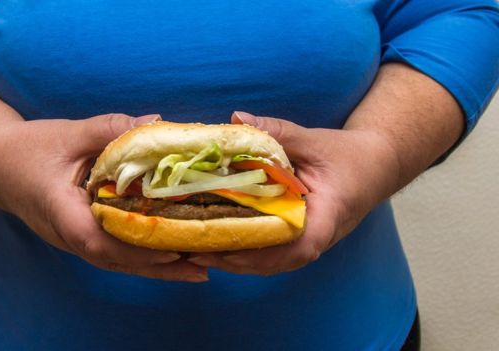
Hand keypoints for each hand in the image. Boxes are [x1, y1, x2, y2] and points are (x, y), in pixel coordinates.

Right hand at [0, 113, 207, 281]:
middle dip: (159, 266)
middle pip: (116, 259)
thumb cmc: (27, 148)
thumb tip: (157, 123)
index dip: (135, 248)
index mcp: (60, 210)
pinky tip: (171, 251)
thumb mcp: (68, 133)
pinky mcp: (81, 235)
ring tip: (197, 266)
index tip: (171, 249)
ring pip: (118, 260)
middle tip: (202, 267)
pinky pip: (115, 251)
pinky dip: (143, 254)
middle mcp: (67, 234)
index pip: (96, 239)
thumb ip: (110, 129)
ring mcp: (73, 239)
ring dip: (155, 266)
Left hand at [188, 111, 399, 274]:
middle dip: (237, 261)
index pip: (301, 245)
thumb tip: (237, 118)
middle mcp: (318, 237)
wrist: (374, 165)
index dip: (265, 254)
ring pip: (271, 263)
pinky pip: (271, 253)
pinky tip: (218, 245)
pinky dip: (245, 252)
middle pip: (276, 262)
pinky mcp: (298, 238)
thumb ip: (277, 131)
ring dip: (237, 261)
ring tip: (199, 254)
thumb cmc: (348, 155)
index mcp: (327, 215)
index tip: (232, 250)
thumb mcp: (313, 140)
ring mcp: (308, 242)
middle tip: (197, 253)